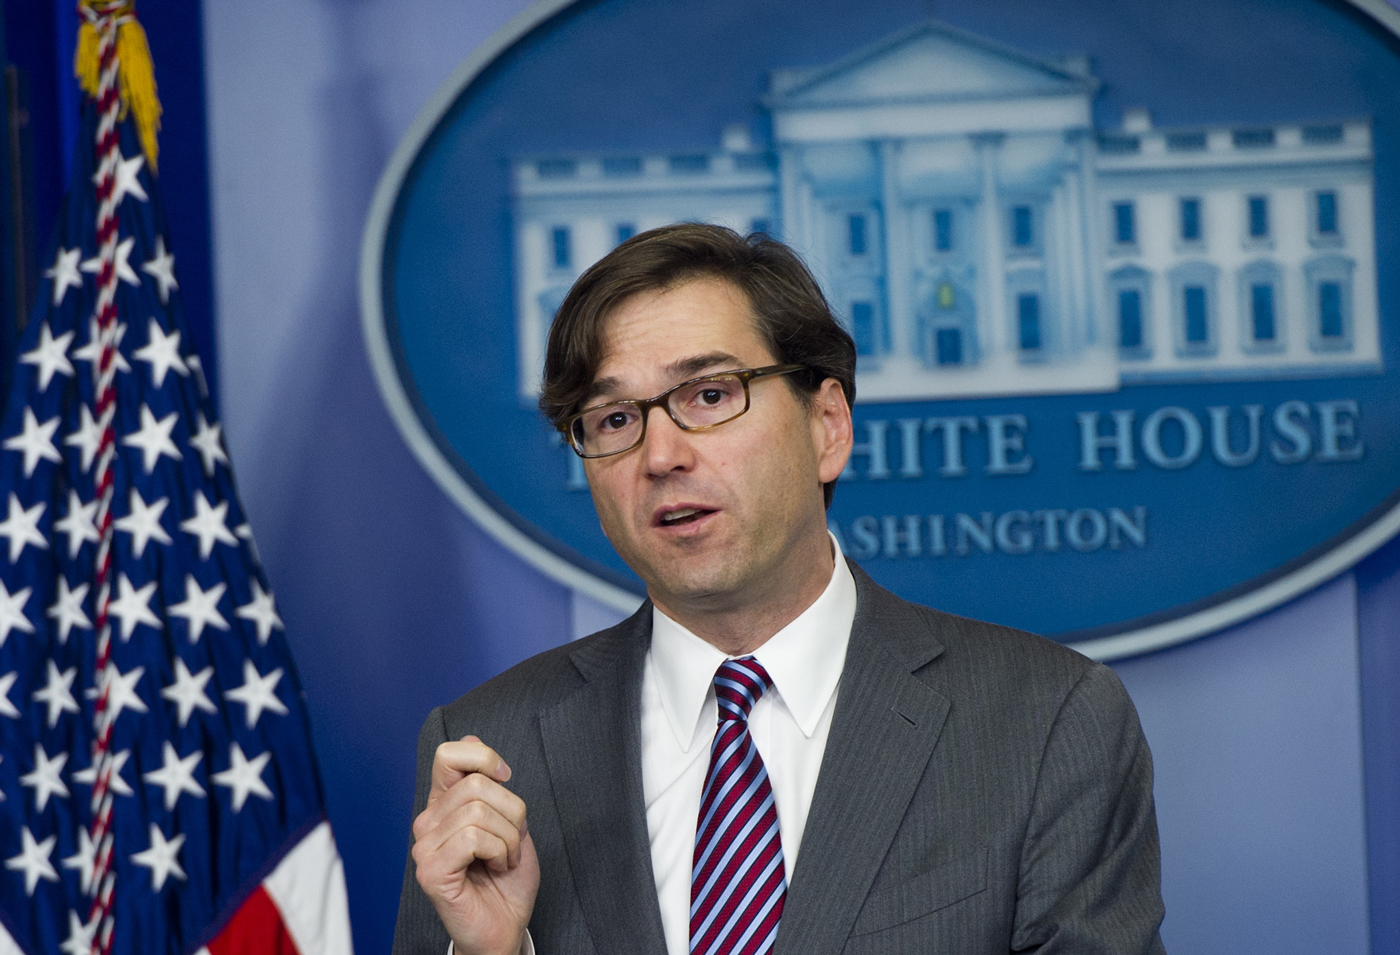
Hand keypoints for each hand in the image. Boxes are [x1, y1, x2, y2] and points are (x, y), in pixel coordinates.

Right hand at [412, 735, 539, 954]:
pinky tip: (494, 868)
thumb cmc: (506, 879)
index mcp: (444, 804)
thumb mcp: (509, 821)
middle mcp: (428, 822)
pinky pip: (473, 838)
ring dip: (508, 838)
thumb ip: (491, 785)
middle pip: (477, 784)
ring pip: (479, 811)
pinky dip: (499, 852)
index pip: (449, 754)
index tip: (506, 779)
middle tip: (511, 841)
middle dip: (512, 812)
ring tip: (503, 858)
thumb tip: (474, 742)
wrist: (505, 927)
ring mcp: (425, 846)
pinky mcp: (430, 870)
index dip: (484, 757)